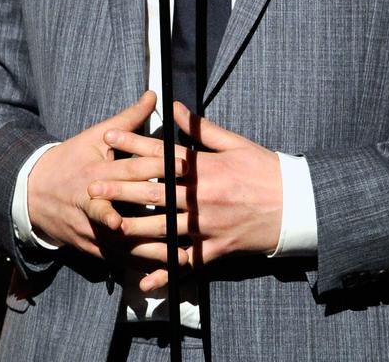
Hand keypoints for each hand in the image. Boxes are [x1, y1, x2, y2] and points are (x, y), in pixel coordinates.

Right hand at [27, 91, 186, 269]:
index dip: (159, 165)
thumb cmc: (70, 159)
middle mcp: (94, 202)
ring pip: (125, 241)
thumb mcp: (95, 135)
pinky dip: (138, 266)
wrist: (32, 193)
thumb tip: (154, 95)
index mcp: (97, 172)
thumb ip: (128, 119)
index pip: (132, 168)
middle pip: (131, 206)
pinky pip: (117, 260)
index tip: (185, 165)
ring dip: (152, 249)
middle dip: (159, 209)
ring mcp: (91, 229)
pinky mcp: (91, 249)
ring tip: (180, 253)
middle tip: (188, 211)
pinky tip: (161, 272)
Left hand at [88, 102, 282, 291]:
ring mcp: (208, 226)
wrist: (295, 204)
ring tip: (111, 225)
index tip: (109, 139)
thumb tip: (176, 108)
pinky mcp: (217, 249)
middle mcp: (203, 197)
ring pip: (165, 229)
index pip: (161, 154)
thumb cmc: (265, 169)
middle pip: (154, 192)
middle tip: (93, 187)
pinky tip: (145, 280)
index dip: (133, 145)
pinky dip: (166, 273)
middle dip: (121, 188)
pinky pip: (187, 264)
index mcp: (206, 168)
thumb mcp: (235, 143)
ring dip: (135, 227)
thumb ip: (201, 129)